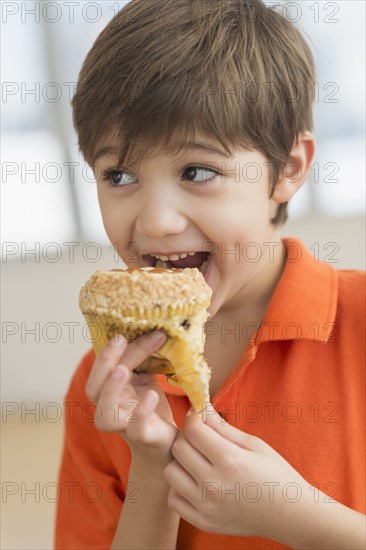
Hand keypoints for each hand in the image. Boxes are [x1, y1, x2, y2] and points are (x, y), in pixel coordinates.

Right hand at [85, 331, 177, 464]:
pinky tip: (152, 395)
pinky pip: (136, 428)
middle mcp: (107, 408)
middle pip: (94, 387)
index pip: (104, 366)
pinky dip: (142, 411)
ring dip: (112, 389)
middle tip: (120, 339)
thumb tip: (157, 324)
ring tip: (122, 370)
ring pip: (105, 412)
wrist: (167, 441)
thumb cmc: (151, 406)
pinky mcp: (141, 438)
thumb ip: (144, 357)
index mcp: (107, 389)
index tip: (135, 328)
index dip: (116, 347)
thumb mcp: (146, 376)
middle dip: (105, 361)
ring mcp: (121, 426)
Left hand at [163, 405, 308, 541]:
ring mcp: (206, 506)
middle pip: (178, 448)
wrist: (291, 515)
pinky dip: (179, 488)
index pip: (193, 430)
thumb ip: (223, 427)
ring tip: (197, 461)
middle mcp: (214, 484)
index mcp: (230, 460)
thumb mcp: (254, 444)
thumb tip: (202, 408)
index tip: (199, 416)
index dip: (194, 417)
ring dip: (180, 462)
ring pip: (170, 472)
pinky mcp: (203, 522)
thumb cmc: (276, 474)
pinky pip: (173, 499)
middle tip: (200, 438)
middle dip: (186, 437)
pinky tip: (196, 482)